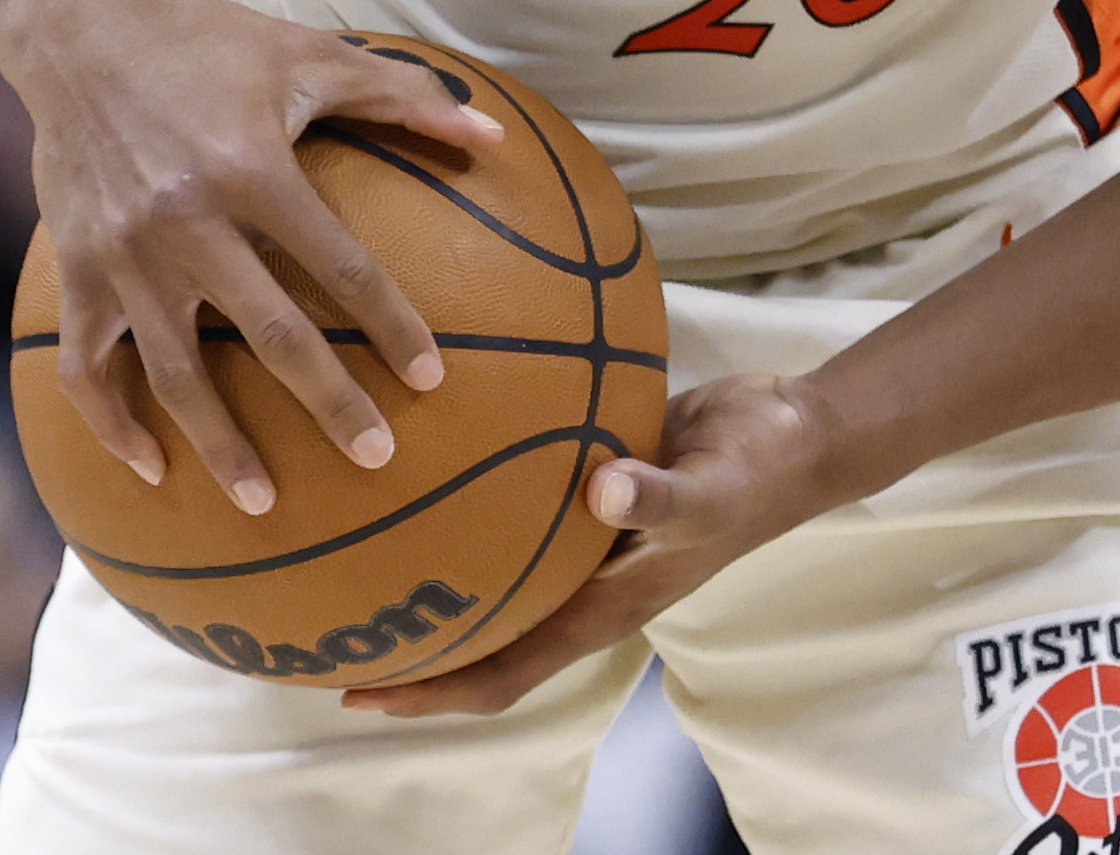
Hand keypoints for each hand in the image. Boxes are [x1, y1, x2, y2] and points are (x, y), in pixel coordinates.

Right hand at [0, 0, 505, 514]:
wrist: (79, 25)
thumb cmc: (213, 41)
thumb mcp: (313, 55)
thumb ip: (405, 97)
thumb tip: (497, 138)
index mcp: (251, 168)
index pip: (338, 265)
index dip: (389, 324)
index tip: (429, 379)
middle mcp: (185, 219)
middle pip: (266, 333)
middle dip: (325, 403)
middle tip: (376, 460)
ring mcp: (121, 253)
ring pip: (174, 371)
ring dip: (218, 444)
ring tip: (264, 503)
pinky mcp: (73, 268)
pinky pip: (86, 367)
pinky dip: (112, 424)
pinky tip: (151, 467)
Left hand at [339, 374, 839, 716]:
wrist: (794, 428)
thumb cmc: (757, 472)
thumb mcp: (713, 491)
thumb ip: (658, 496)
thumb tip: (599, 489)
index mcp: (602, 606)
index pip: (504, 673)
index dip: (433, 692)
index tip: (358, 690)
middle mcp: (580, 581)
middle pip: (480, 634)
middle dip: (408, 642)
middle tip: (325, 624)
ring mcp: (580, 536)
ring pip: (491, 570)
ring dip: (432, 570)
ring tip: (352, 542)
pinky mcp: (584, 482)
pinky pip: (512, 498)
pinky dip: (466, 488)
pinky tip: (424, 441)